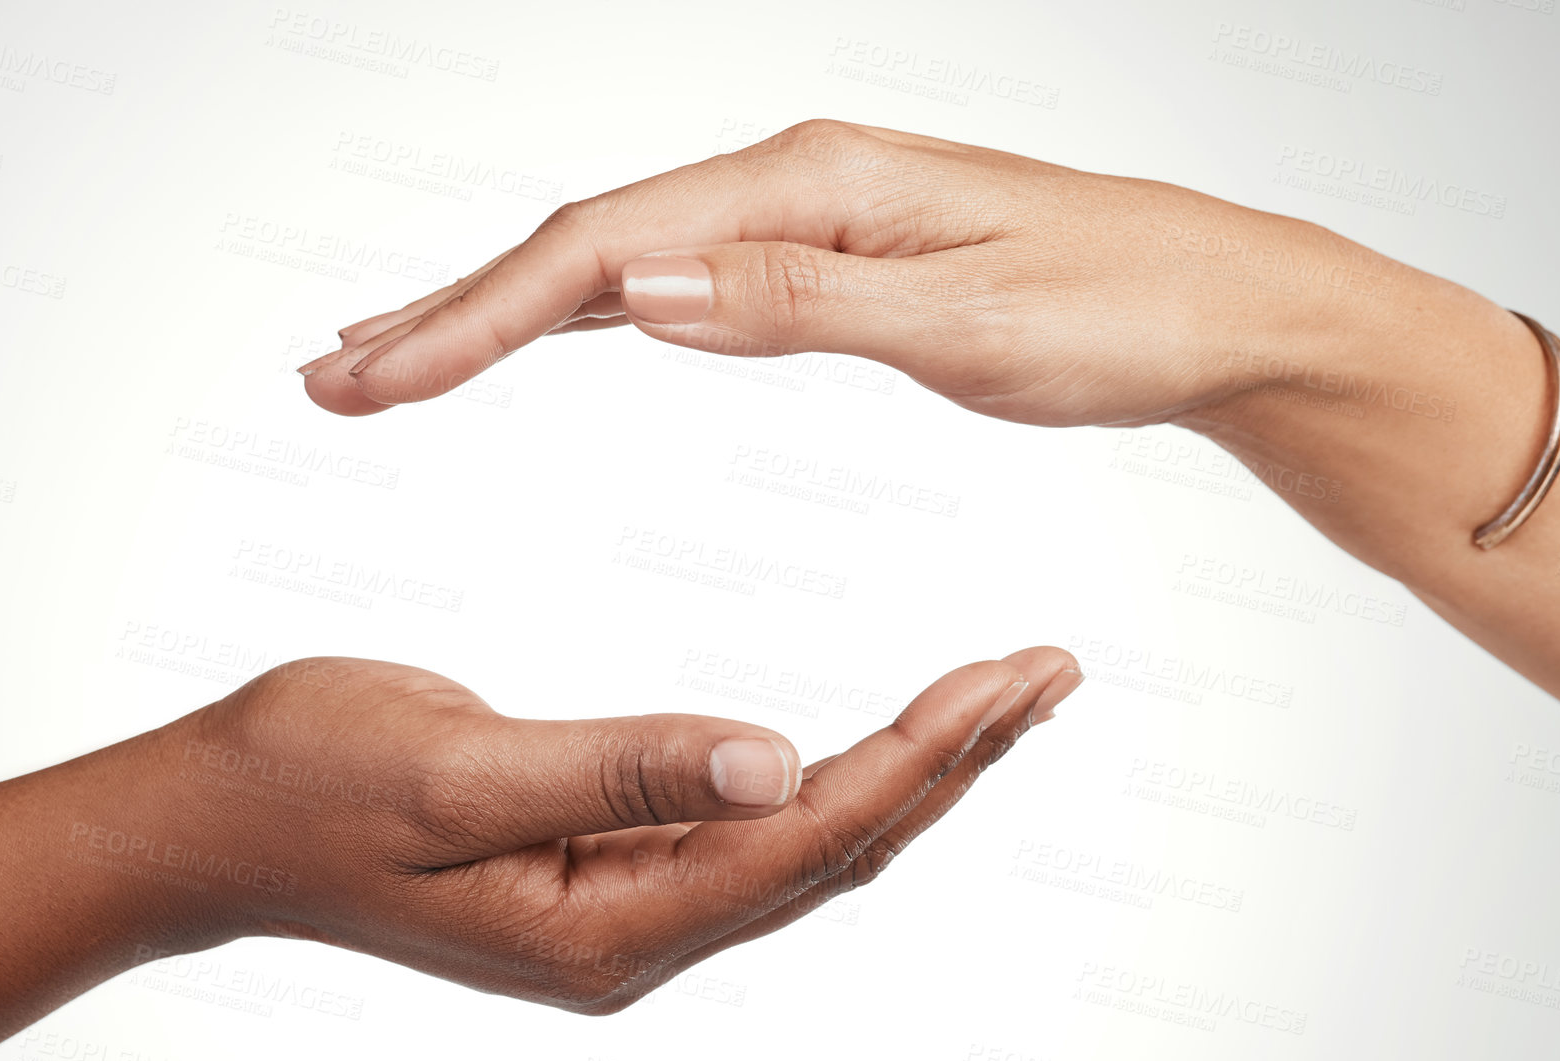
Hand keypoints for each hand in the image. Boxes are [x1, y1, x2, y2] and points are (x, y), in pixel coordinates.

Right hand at [184, 650, 1081, 1011]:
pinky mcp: (606, 868)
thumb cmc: (308, 784)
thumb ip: (619, 767)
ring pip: (804, 844)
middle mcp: (634, 932)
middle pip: (832, 849)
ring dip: (909, 770)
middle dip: (951, 762)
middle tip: (1049, 674)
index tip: (1009, 678)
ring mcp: (623, 909)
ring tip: (1001, 699)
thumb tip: (781, 755)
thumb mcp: (453, 768)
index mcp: (605, 923)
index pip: (805, 838)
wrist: (216, 819)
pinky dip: (833, 778)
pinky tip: (882, 743)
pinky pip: (751, 833)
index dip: (918, 758)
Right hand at [298, 119, 1381, 428]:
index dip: (476, 318)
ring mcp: (807, 219)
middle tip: (335, 373)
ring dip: (500, 315)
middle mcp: (793, 185)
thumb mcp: (967, 323)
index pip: (603, 248)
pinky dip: (588, 315)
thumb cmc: (1122, 310)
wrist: (1224, 305)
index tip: (377, 377)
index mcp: (811, 186)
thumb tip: (642, 292)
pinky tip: (543, 335)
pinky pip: (677, 283)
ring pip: (618, 263)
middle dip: (452, 313)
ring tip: (398, 359)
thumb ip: (799, 305)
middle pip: (583, 243)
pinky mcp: (828, 261)